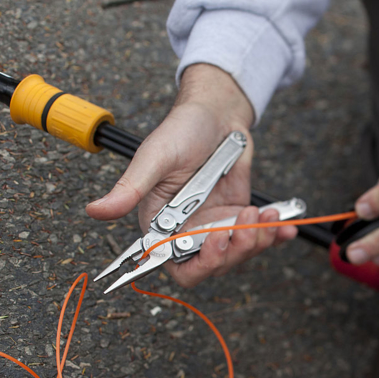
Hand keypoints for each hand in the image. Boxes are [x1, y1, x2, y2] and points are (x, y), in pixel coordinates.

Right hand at [85, 64, 297, 287]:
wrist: (217, 112)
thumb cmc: (181, 130)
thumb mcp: (154, 158)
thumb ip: (129, 188)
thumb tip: (94, 211)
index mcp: (161, 224)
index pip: (176, 265)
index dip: (199, 264)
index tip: (216, 241)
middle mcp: (188, 230)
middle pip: (214, 265)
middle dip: (235, 250)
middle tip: (247, 221)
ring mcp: (217, 224)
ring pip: (239, 254)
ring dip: (258, 240)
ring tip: (265, 213)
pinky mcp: (239, 215)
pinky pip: (259, 237)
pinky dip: (274, 235)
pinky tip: (285, 226)